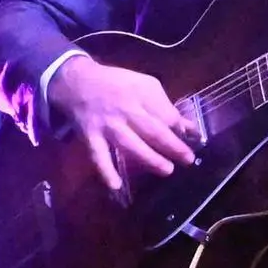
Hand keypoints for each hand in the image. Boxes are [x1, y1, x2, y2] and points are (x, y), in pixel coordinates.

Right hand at [53, 57, 199, 197]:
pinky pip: (98, 155)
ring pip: (130, 144)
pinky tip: (116, 185)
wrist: (77, 82)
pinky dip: (106, 170)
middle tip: (188, 160)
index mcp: (140, 93)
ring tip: (167, 170)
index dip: (179, 127)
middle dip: (172, 146)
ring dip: (149, 158)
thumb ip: (164, 106)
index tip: (190, 139)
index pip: (165, 113)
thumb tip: (187, 128)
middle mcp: (125, 109)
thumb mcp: (143, 85)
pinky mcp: (90, 136)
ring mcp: (107, 125)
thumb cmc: (116, 84)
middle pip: (152, 130)